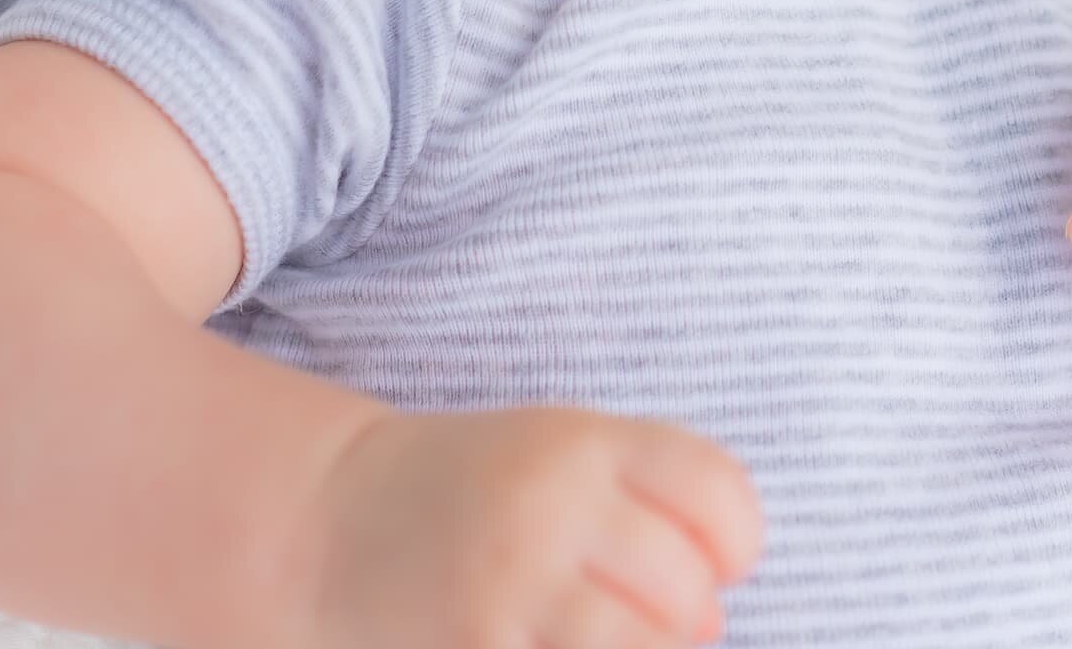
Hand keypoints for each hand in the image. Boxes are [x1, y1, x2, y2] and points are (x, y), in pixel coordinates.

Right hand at [286, 400, 764, 648]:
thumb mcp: (561, 459)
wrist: (334, 522)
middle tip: (646, 613)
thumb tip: (715, 623)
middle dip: (687, 618)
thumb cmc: (474, 493)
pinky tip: (550, 645)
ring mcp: (514, 585)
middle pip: (688, 587)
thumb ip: (648, 510)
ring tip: (601, 636)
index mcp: (584, 443)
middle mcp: (553, 505)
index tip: (717, 561)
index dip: (738, 541)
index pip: (717, 492)